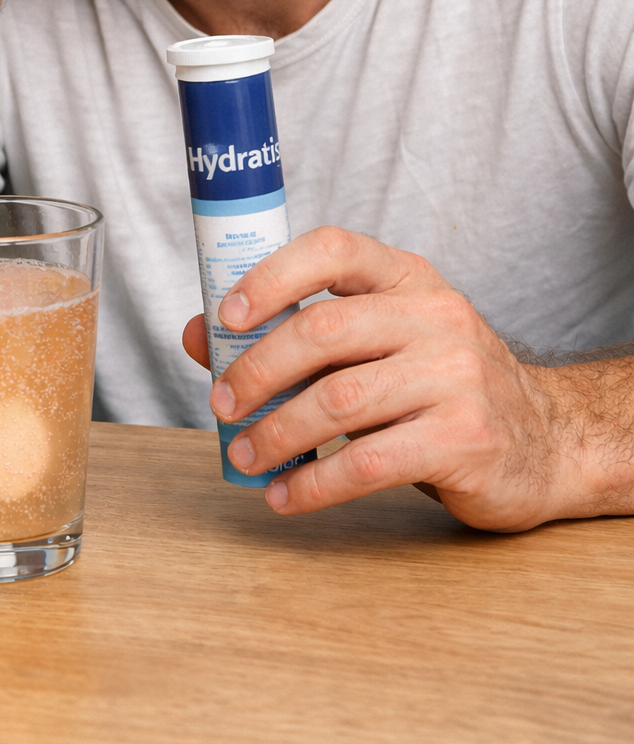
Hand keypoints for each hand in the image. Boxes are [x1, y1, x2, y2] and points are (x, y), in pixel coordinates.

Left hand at [182, 226, 587, 531]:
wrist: (546, 442)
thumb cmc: (439, 387)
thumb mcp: (379, 343)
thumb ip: (296, 334)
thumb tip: (197, 335)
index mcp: (408, 278)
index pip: (334, 249)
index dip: (272, 276)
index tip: (226, 315)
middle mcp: (437, 316)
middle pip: (324, 331)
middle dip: (257, 370)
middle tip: (221, 404)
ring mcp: (456, 376)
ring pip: (340, 400)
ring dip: (276, 433)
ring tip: (244, 455)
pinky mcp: (465, 439)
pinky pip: (368, 463)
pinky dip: (313, 483)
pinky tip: (285, 494)